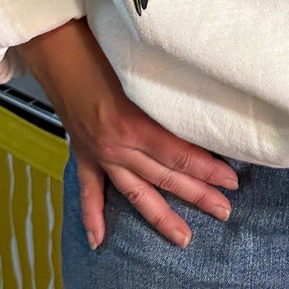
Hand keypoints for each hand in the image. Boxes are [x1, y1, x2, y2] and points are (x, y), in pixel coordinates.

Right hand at [18, 17, 237, 249]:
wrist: (56, 48)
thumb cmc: (101, 48)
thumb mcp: (140, 69)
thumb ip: (167, 92)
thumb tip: (201, 107)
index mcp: (132, 124)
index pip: (179, 155)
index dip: (207, 170)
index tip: (232, 181)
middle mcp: (116, 146)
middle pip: (164, 178)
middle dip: (197, 195)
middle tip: (225, 211)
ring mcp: (98, 154)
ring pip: (135, 193)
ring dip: (160, 217)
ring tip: (184, 238)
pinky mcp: (82, 153)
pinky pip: (90, 190)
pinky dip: (94, 216)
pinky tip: (100, 240)